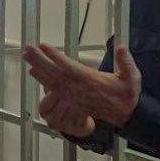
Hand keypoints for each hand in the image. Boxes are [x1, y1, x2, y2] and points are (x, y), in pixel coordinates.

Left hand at [23, 43, 141, 128]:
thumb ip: (126, 62)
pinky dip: (42, 79)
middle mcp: (78, 88)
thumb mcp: (133, 77)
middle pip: (55, 73)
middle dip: (40, 60)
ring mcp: (73, 95)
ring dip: (38, 67)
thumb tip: (121, 46)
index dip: (56, 57)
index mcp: (91, 81)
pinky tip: (33, 72)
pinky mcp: (71, 99)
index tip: (44, 46)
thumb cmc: (128, 93)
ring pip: (52, 80)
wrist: (125, 114)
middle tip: (27, 48)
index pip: (70, 67)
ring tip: (26, 56)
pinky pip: (54, 89)